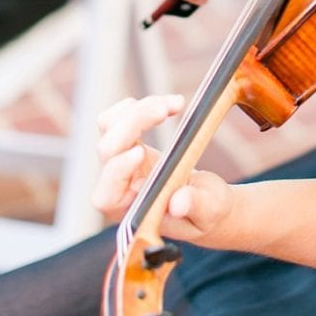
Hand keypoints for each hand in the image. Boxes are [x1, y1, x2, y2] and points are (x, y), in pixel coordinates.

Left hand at [91, 95, 233, 242]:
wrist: (206, 200)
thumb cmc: (206, 210)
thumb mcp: (209, 211)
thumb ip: (195, 206)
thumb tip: (179, 203)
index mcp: (131, 209)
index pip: (106, 195)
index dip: (117, 171)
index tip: (140, 153)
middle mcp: (118, 185)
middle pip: (108, 149)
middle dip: (133, 124)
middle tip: (166, 110)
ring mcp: (121, 162)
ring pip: (109, 127)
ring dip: (139, 110)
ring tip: (174, 103)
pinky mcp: (128, 146)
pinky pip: (116, 119)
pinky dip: (137, 106)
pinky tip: (164, 104)